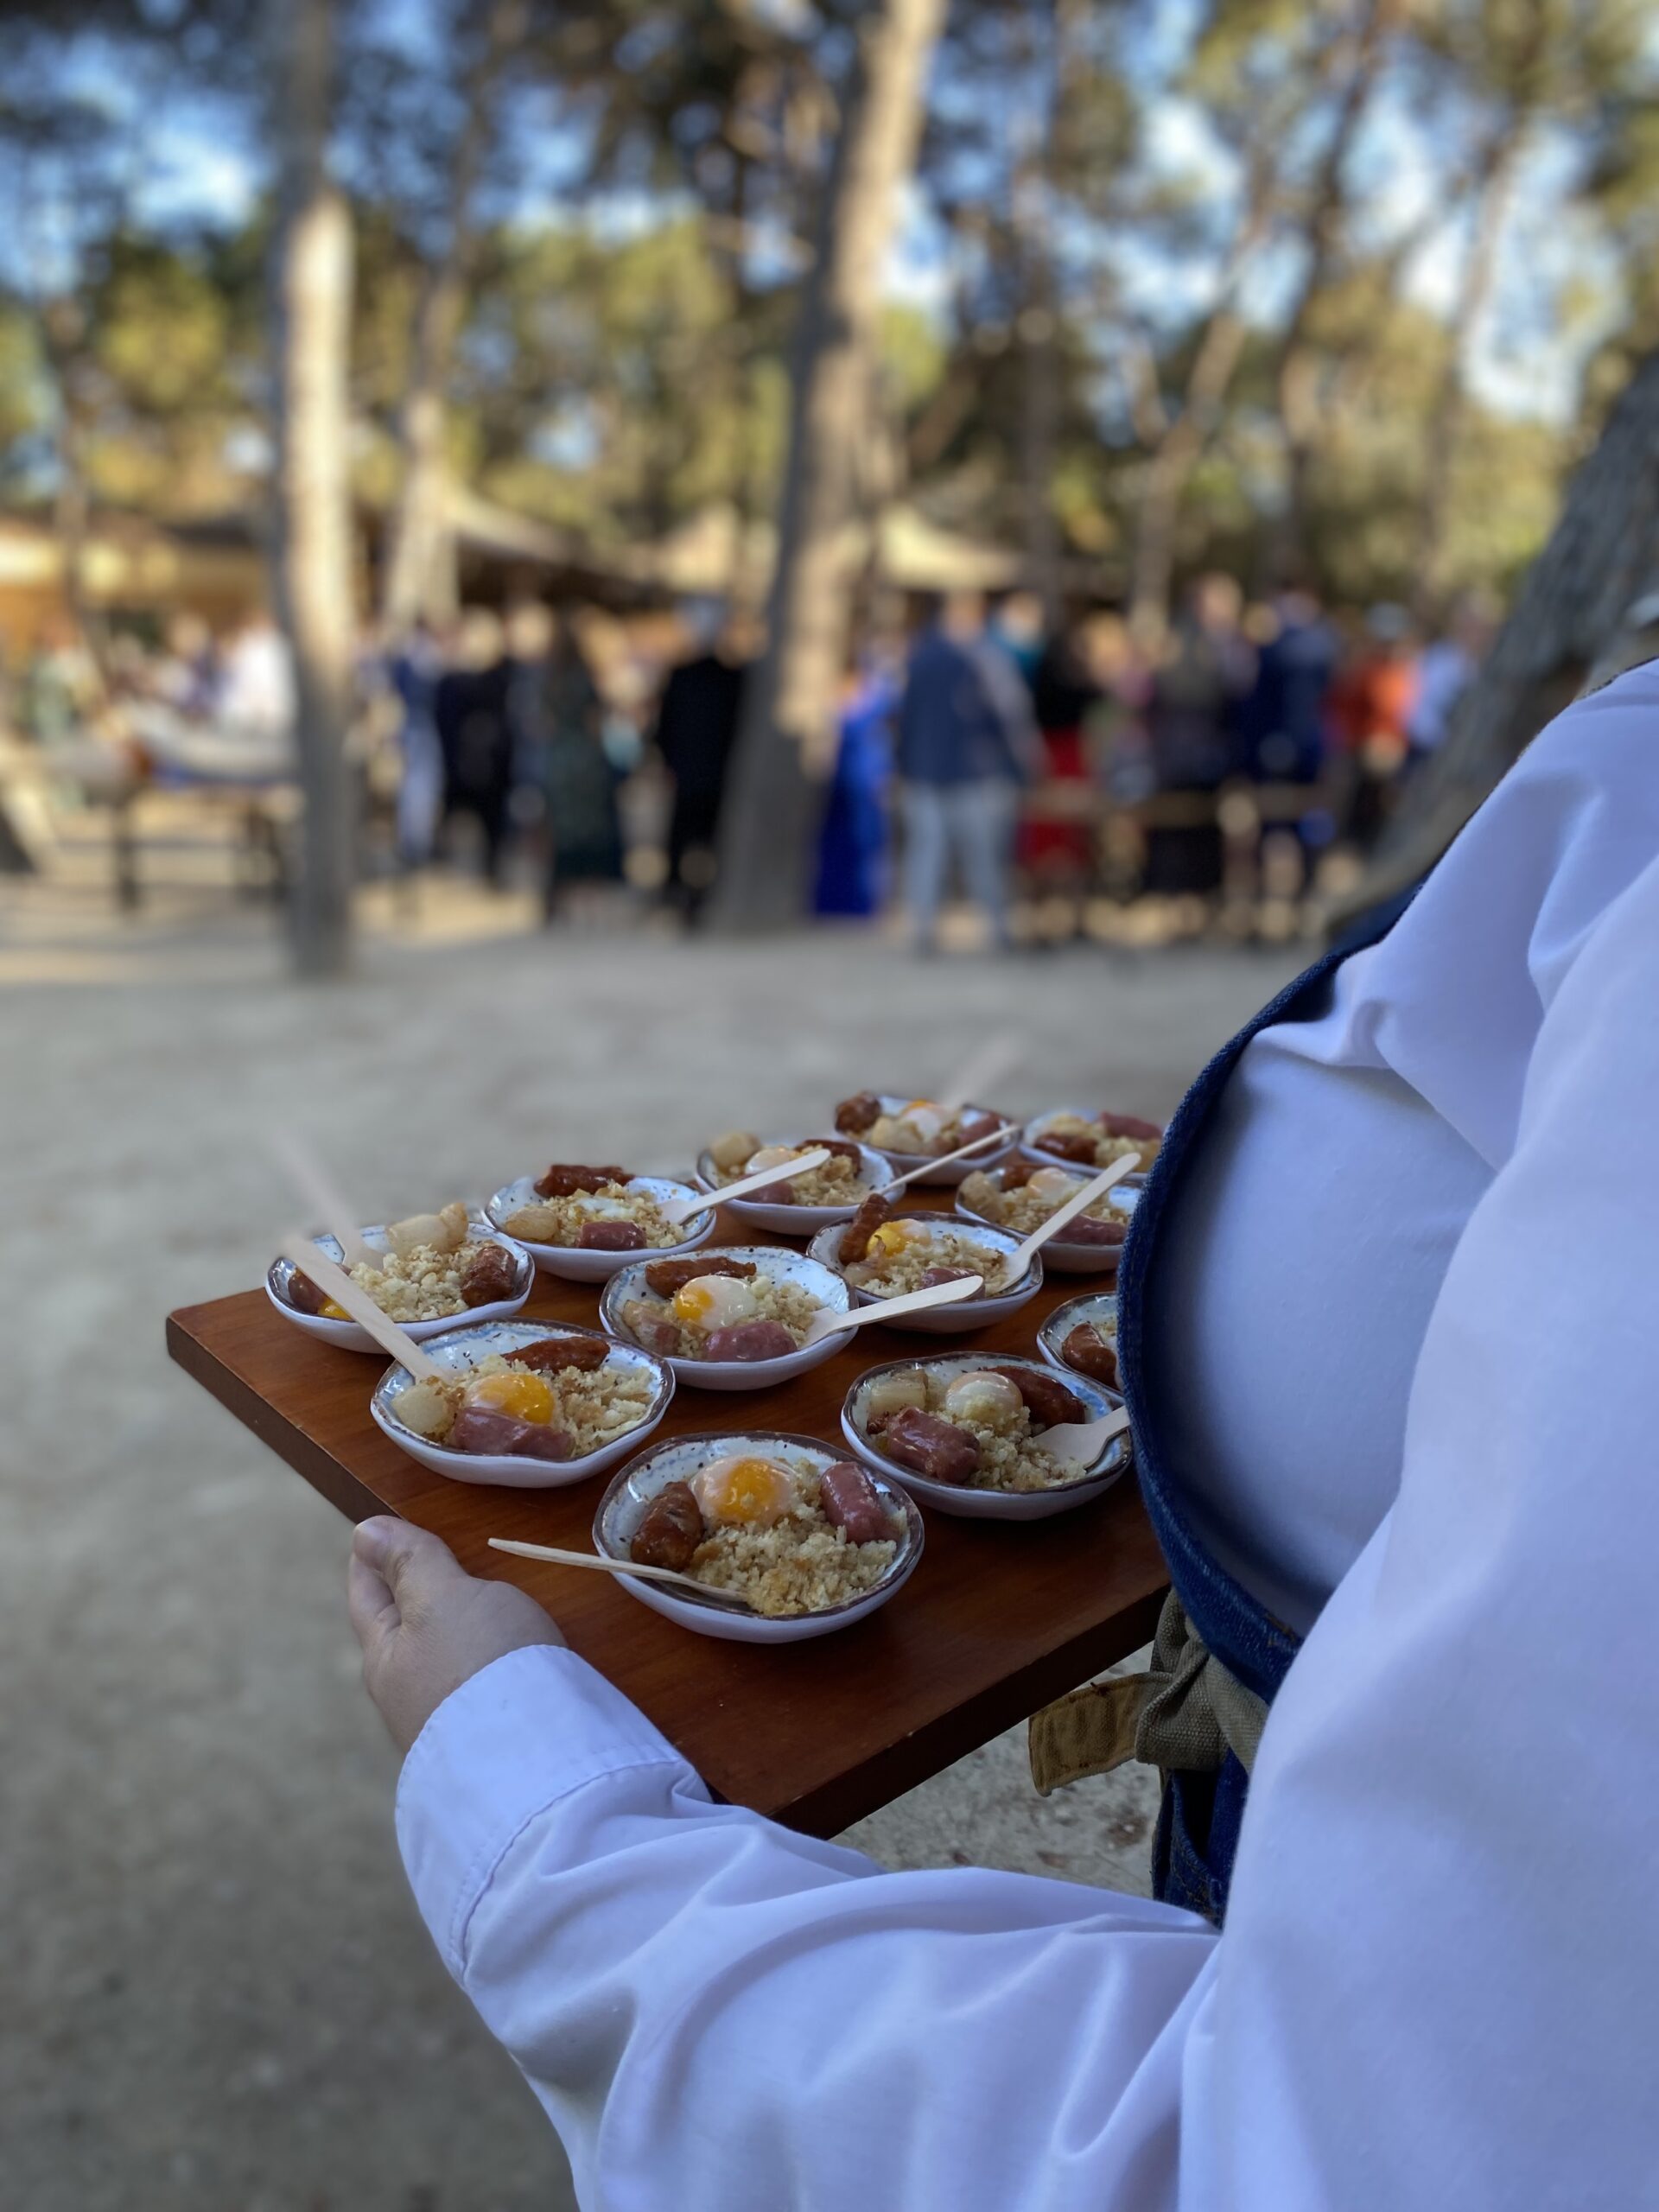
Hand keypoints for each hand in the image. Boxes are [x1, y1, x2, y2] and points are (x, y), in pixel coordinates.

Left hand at [349, 1516, 563, 1753]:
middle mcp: (406, 1694)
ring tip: (469, 1603)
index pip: (366, 1596)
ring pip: (438, 1660)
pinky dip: (478, 1658)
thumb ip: (411, 1562)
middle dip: (408, 1596)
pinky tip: (501, 1655)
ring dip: (448, 1630)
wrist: (533, 1761)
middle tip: (421, 1561)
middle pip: (400, 1633)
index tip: (372, 1535)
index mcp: (383, 1657)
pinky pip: (473, 1683)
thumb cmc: (478, 1663)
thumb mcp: (443, 1597)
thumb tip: (363, 1534)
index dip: (370, 1559)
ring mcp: (446, 1721)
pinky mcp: (487, 1739)